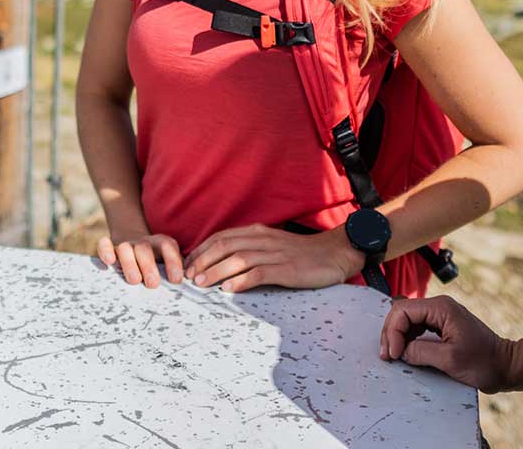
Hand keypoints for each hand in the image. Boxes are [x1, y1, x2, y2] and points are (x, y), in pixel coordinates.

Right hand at [95, 230, 184, 287]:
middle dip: (149, 266)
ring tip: (135, 280)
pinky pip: (104, 245)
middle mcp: (142, 243)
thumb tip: (189, 287)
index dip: (173, 262)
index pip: (168, 247)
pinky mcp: (109, 247)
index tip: (176, 280)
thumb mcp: (167, 263)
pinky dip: (105, 251)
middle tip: (153, 284)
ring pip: (125, 248)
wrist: (133, 241)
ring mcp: (125, 244)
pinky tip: (109, 261)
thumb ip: (175, 272)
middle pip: (144, 249)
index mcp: (160, 244)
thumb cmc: (155, 261)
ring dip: (129, 263)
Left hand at [185, 223, 362, 292]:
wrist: (336, 253)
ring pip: (238, 258)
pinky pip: (260, 273)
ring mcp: (275, 254)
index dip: (201, 249)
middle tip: (188, 276)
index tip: (186, 264)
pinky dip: (241, 280)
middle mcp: (263, 240)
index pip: (222, 237)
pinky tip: (229, 289)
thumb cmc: (302, 254)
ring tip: (201, 283)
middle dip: (202, 260)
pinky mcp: (287, 270)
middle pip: (225, 245)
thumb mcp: (273, 246)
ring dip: (216, 270)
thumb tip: (224, 264)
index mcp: (258, 233)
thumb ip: (252, 250)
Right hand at [379, 296, 514, 390]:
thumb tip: (400, 350)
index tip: (393, 354)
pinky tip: (404, 352)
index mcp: (441, 308)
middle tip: (388, 356)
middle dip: (391, 333)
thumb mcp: (450, 359)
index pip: (403, 310)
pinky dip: (407, 339)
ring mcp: (440, 316)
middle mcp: (439, 307)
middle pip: (402, 312)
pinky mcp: (442, 327)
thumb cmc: (484, 362)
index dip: (393, 332)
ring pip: (407, 320)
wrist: (505, 366)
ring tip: (393, 355)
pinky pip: (416, 328)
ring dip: (397, 336)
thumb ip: (421, 352)